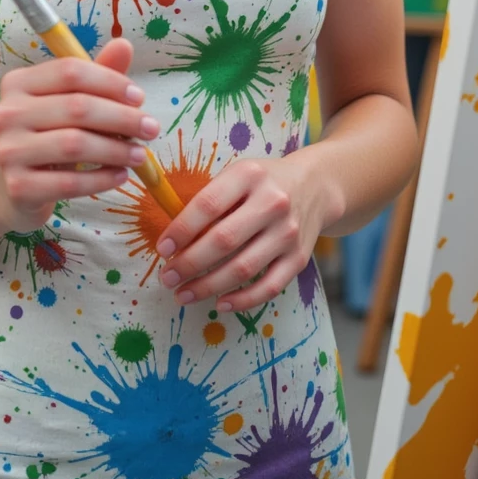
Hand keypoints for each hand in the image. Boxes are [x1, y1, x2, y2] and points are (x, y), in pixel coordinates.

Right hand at [0, 38, 159, 230]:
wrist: (6, 186)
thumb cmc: (44, 135)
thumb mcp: (66, 102)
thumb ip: (96, 75)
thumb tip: (124, 45)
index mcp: (19, 82)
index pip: (70, 71)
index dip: (110, 81)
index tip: (139, 97)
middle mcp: (9, 113)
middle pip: (77, 107)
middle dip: (123, 118)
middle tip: (151, 128)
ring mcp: (10, 151)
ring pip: (75, 144)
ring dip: (116, 150)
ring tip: (140, 154)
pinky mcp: (19, 187)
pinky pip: (70, 182)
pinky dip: (101, 178)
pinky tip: (120, 175)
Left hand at [154, 149, 338, 311]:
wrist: (315, 186)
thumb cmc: (262, 183)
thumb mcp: (238, 175)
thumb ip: (210, 201)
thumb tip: (174, 239)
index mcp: (249, 175)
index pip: (208, 205)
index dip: (182, 230)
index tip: (162, 249)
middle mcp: (272, 202)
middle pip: (223, 240)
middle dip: (189, 264)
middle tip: (167, 278)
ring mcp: (288, 232)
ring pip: (243, 268)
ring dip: (208, 286)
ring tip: (183, 294)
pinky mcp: (299, 258)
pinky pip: (269, 286)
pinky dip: (242, 300)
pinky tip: (220, 304)